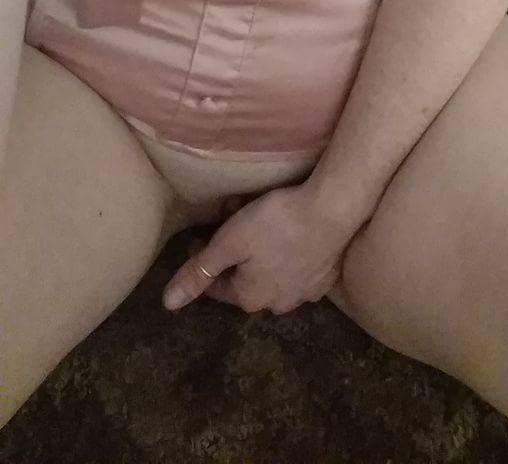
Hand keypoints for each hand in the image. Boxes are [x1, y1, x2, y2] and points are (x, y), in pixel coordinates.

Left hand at [162, 182, 356, 314]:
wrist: (332, 211)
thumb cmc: (275, 224)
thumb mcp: (229, 242)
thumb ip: (198, 271)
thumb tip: (168, 304)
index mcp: (249, 299)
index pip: (215, 285)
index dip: (203, 261)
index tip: (199, 237)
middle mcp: (276, 304)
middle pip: (245, 281)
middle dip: (234, 257)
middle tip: (231, 226)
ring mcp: (305, 294)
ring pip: (272, 276)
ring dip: (261, 258)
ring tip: (259, 228)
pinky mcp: (326, 279)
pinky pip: (297, 270)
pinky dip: (288, 258)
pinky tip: (291, 238)